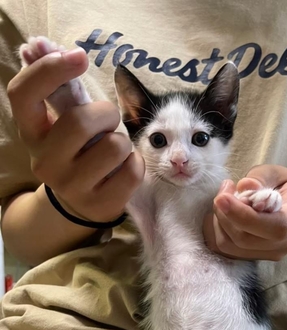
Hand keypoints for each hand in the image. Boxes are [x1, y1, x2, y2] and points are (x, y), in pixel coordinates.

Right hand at [7, 48, 144, 222]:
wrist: (79, 202)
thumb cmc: (75, 150)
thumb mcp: (61, 122)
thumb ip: (56, 88)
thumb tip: (40, 43)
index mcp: (32, 133)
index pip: (24, 94)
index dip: (49, 69)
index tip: (79, 56)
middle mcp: (45, 162)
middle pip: (81, 121)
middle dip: (106, 113)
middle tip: (108, 120)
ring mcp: (72, 187)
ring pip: (115, 146)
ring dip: (123, 141)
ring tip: (113, 150)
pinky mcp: (101, 205)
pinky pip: (133, 170)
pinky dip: (135, 163)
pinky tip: (123, 168)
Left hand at [203, 165, 286, 260]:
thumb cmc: (286, 184)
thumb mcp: (277, 171)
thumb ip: (260, 177)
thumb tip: (244, 187)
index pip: (277, 226)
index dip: (245, 216)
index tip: (222, 198)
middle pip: (250, 239)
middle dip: (226, 215)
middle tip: (223, 192)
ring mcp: (277, 253)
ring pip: (236, 245)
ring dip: (221, 221)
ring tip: (225, 199)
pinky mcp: (260, 257)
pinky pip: (230, 249)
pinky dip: (221, 230)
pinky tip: (226, 213)